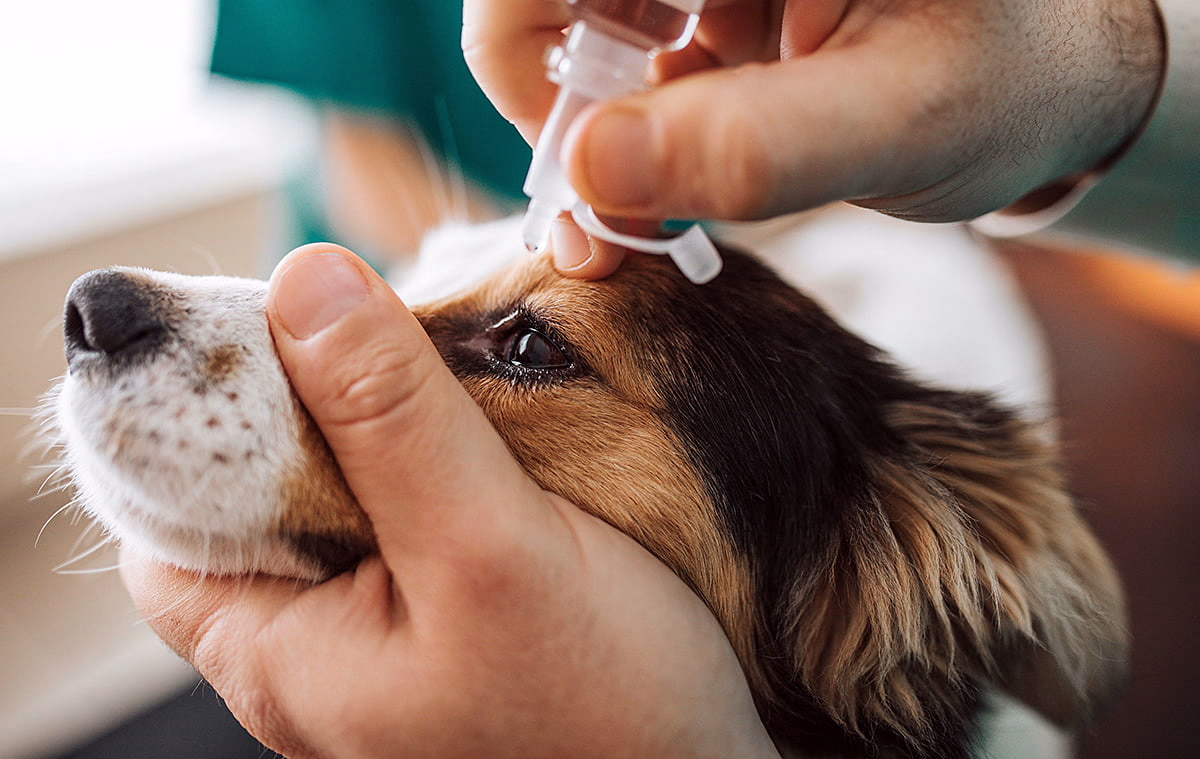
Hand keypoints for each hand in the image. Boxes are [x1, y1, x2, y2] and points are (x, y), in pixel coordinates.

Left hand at [121, 244, 778, 758]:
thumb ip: (394, 418)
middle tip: (371, 323)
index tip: (261, 323)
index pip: (162, 510)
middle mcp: (313, 653)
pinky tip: (477, 426)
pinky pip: (402, 517)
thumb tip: (304, 281)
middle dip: (299, 397)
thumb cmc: (606, 710)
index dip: (189, 411)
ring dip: (373, 420)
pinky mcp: (442, 623)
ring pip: (336, 495)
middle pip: (253, 490)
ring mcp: (379, 640)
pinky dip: (424, 456)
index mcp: (279, 653)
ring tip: (434, 361)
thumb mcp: (489, 546)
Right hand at [464, 0, 1163, 271]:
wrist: (1041, 86)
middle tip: (606, 211)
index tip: (570, 158)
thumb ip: (755, 149)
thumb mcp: (902, 124)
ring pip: (575, 23)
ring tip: (654, 208)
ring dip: (591, 127)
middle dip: (563, 101)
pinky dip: (621, 131)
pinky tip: (673, 181)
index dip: (525, 44)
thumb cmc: (1002, 88)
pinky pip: (614, 53)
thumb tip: (589, 171)